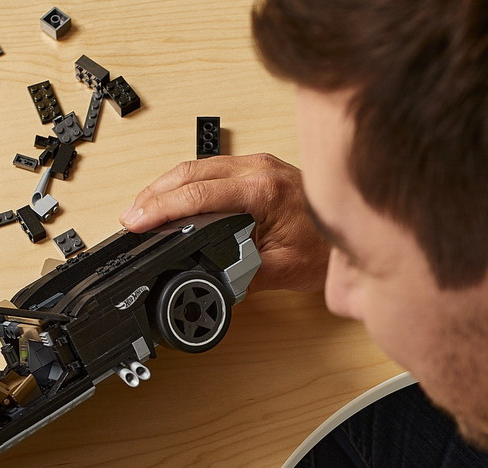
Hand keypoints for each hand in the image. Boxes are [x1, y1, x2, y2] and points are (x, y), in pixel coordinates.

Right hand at [120, 153, 328, 293]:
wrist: (357, 231)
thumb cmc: (329, 246)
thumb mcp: (283, 270)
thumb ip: (243, 275)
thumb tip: (211, 282)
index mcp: (263, 190)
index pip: (198, 195)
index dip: (162, 208)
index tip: (138, 221)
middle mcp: (260, 169)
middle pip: (190, 171)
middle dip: (154, 193)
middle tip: (130, 217)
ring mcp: (258, 164)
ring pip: (198, 166)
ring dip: (166, 186)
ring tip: (142, 208)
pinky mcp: (258, 168)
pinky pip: (212, 168)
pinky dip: (185, 182)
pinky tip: (173, 196)